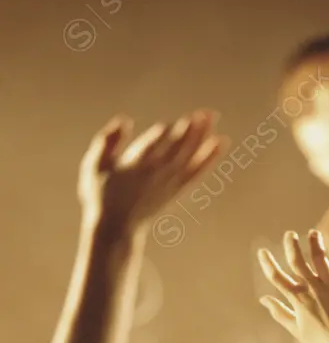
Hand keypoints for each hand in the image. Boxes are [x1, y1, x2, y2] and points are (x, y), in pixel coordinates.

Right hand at [78, 110, 228, 230]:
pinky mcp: (177, 190)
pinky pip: (196, 172)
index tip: (180, 123)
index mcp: (134, 168)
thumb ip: (107, 142)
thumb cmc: (102, 195)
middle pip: (176, 150)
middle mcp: (155, 176)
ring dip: (202, 137)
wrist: (117, 228)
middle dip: (190, 132)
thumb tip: (124, 120)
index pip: (153, 148)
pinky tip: (221, 143)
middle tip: (205, 114)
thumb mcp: (94, 167)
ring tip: (213, 117)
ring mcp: (168, 184)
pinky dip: (209, 157)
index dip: (168, 136)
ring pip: (189, 157)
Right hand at [258, 230, 328, 342]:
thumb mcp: (296, 329)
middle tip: (289, 234)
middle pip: (297, 261)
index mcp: (298, 299)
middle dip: (291, 245)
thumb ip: (279, 312)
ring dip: (315, 243)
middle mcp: (312, 289)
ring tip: (313, 233)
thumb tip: (263, 299)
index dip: (267, 263)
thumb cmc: (320, 341)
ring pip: (319, 258)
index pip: (277, 277)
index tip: (262, 252)